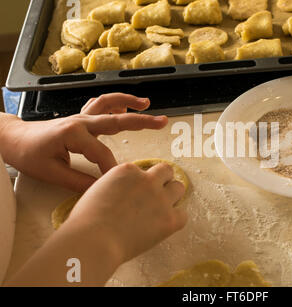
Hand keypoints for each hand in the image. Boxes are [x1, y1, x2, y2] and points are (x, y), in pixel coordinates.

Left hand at [1, 94, 167, 191]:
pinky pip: (100, 104)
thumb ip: (79, 183)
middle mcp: (80, 121)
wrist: (13, 139)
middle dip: (141, 121)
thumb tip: (103, 191)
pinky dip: (115, 102)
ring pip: (108, 102)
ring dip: (128, 101)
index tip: (120, 183)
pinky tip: (125, 107)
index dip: (112, 169)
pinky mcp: (80, 117)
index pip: (102, 153)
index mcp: (74, 134)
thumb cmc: (28, 155)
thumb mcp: (51, 173)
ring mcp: (81, 116)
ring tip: (146, 103)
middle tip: (162, 121)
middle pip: (116, 119)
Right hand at [66, 162, 187, 262]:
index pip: (143, 170)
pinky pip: (183, 215)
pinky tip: (165, 226)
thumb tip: (122, 194)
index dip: (140, 181)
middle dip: (161, 181)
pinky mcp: (170, 219)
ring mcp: (160, 199)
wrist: (93, 241)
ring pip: (179, 187)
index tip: (136, 192)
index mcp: (127, 171)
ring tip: (162, 209)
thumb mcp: (97, 191)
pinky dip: (176, 219)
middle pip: (166, 171)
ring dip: (172, 196)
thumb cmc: (86, 222)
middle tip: (154, 195)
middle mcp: (147, 180)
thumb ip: (115, 186)